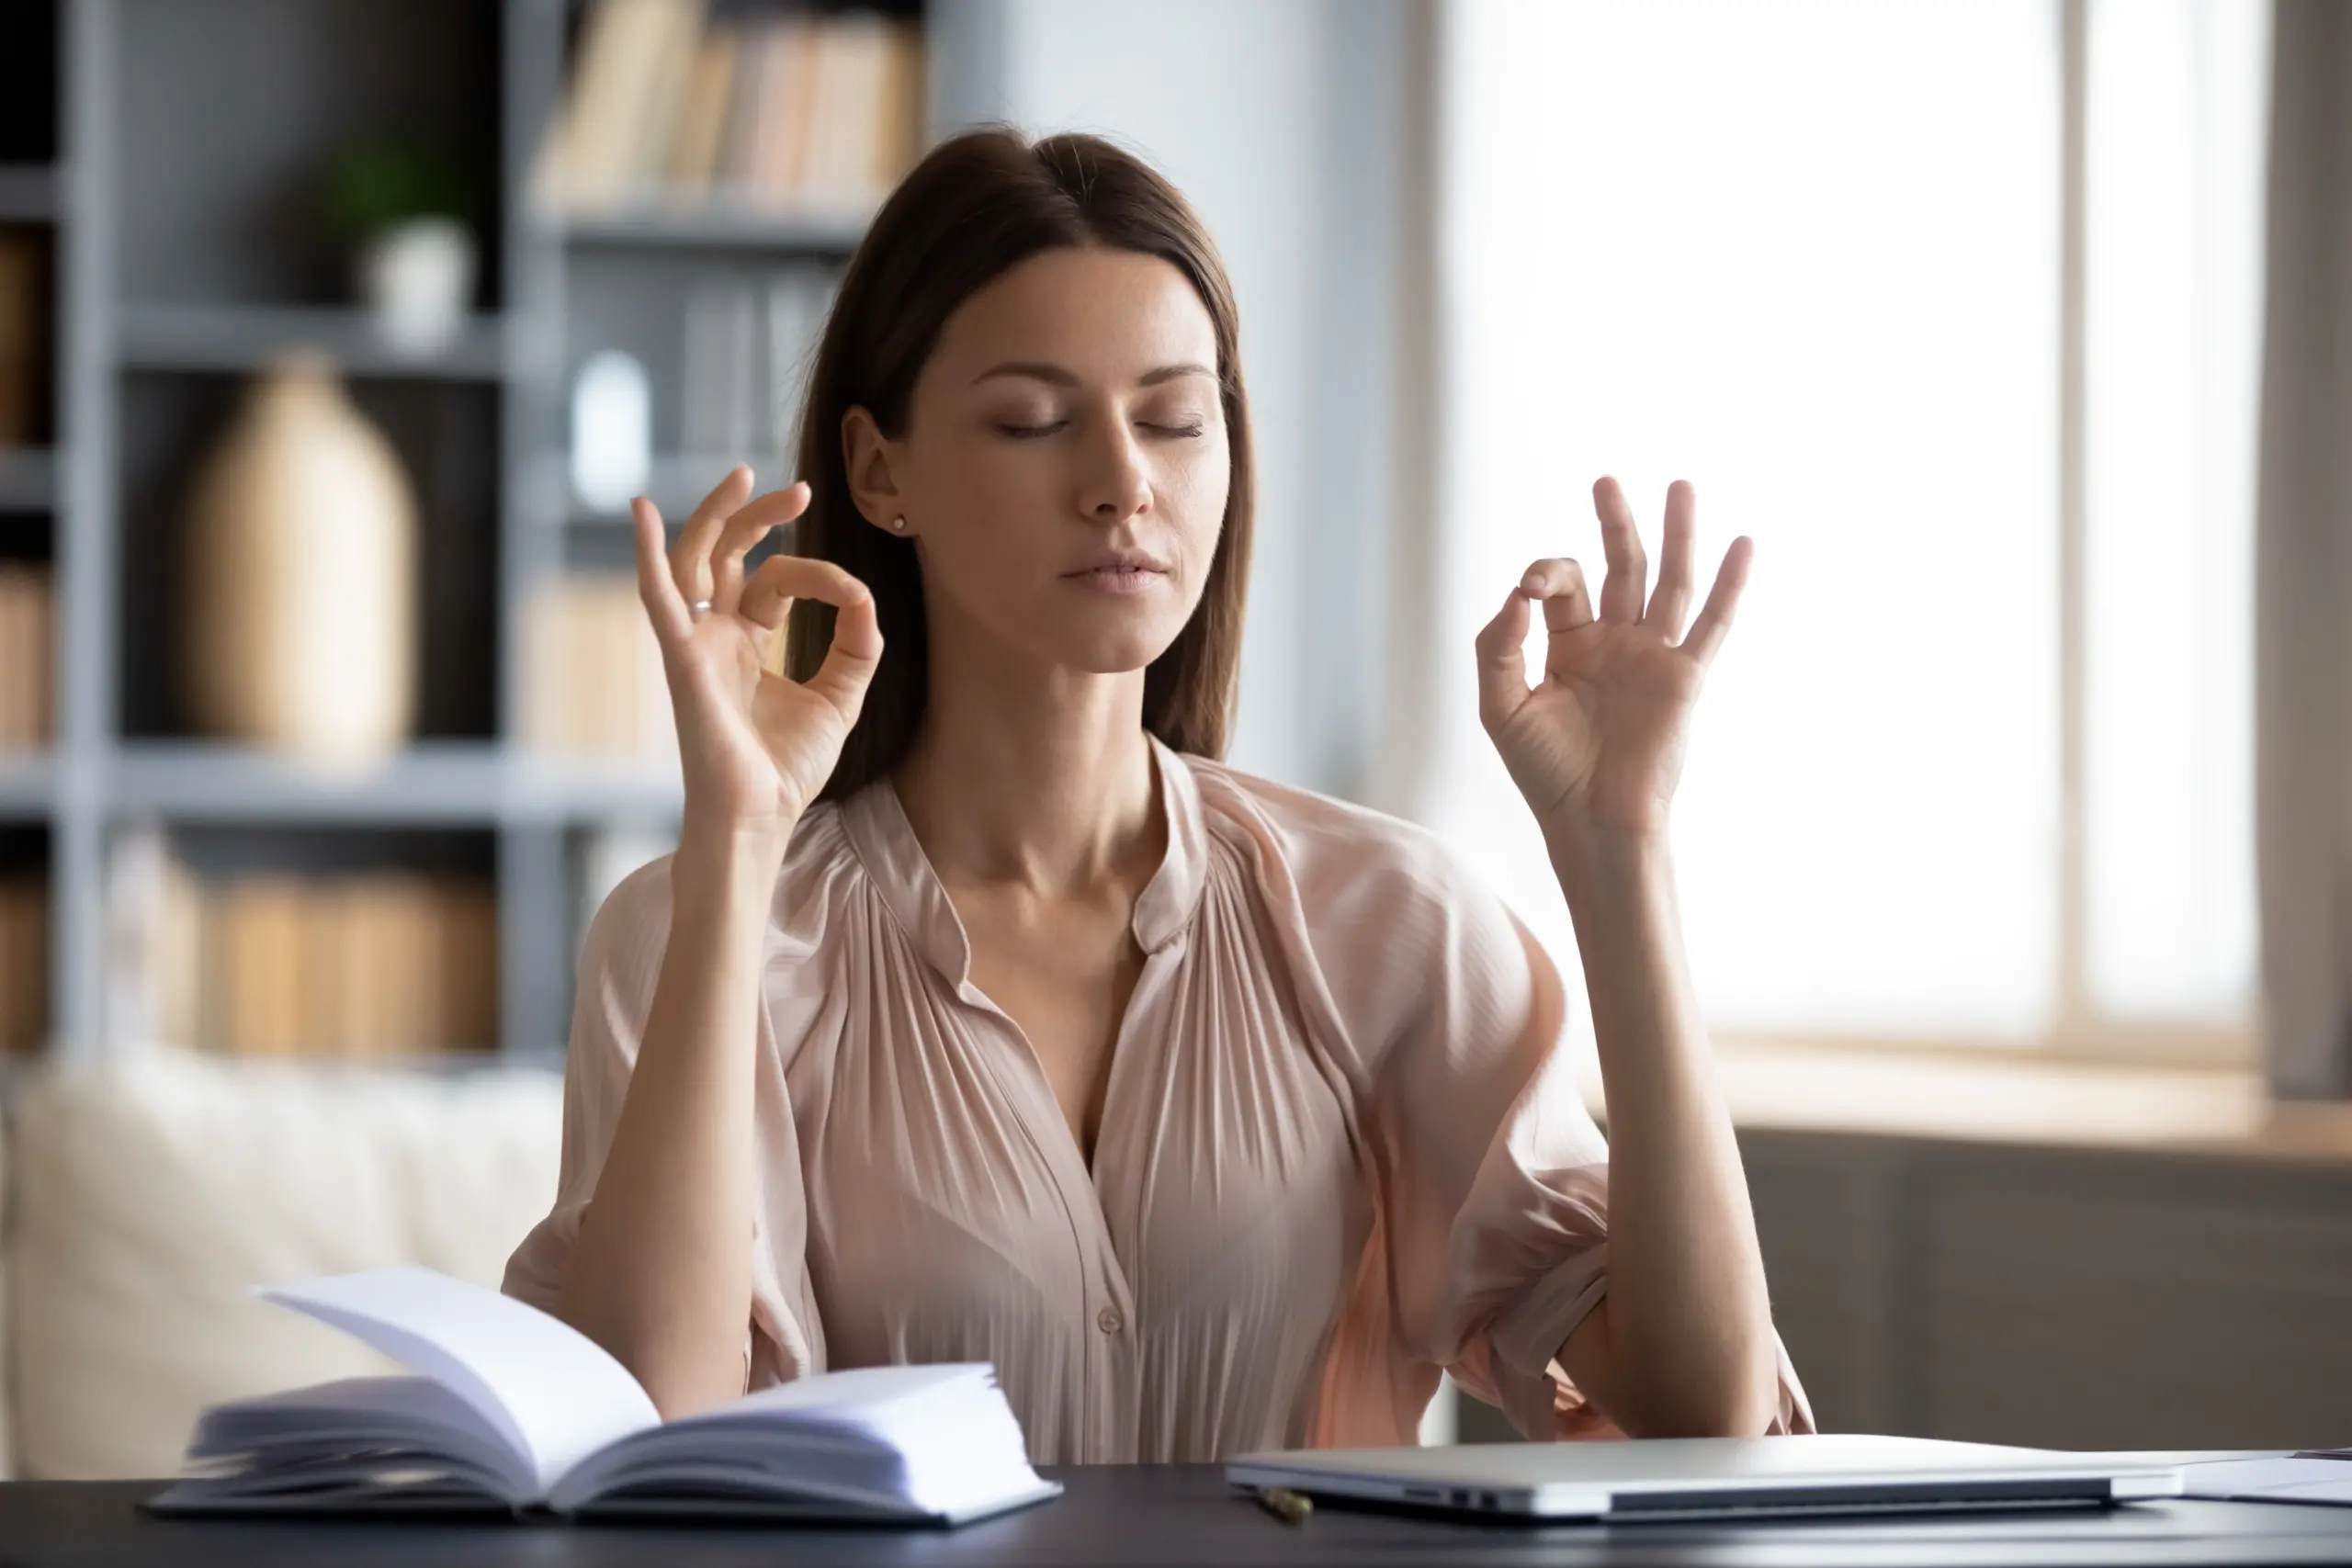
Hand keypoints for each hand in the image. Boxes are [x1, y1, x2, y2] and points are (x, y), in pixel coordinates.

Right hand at [635, 467, 881, 847]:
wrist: (760, 816)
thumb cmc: (787, 768)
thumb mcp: (840, 696)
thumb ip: (856, 646)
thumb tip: (863, 596)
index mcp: (746, 642)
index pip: (774, 581)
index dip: (817, 575)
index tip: (854, 596)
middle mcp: (715, 635)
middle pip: (728, 556)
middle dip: (759, 517)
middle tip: (796, 489)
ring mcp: (695, 643)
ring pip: (695, 561)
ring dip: (716, 516)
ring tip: (746, 476)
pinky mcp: (682, 658)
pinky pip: (658, 597)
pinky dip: (645, 553)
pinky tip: (639, 509)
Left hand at [1475, 477, 1750, 843]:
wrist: (1591, 821)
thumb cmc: (1545, 773)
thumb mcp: (1501, 706)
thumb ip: (1498, 647)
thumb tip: (1517, 595)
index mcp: (1568, 646)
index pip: (1560, 586)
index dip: (1543, 575)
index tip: (1528, 593)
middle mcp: (1614, 644)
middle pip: (1617, 567)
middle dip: (1613, 524)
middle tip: (1606, 481)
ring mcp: (1651, 657)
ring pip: (1667, 582)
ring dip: (1675, 533)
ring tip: (1681, 485)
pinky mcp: (1683, 678)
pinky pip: (1711, 624)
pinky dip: (1729, 584)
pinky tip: (1743, 544)